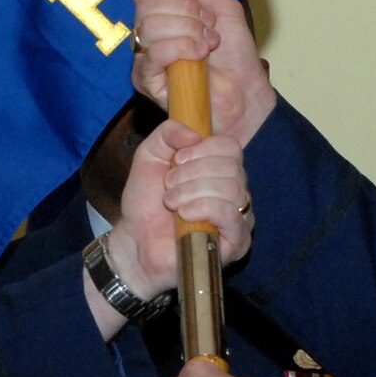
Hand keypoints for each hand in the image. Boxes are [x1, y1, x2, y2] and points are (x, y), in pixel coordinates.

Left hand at [100, 119, 251, 305]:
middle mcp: (235, 191)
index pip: (231, 146)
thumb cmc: (146, 202)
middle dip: (191, 173)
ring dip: (192, 191)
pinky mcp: (237, 242)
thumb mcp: (149, 156)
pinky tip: (183, 215)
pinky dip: (203, 209)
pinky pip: (232, 215)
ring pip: (231, 188)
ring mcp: (239, 217)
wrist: (136, 241)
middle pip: (231, 166)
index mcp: (220, 169)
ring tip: (171, 202)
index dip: (203, 148)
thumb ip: (167, 133)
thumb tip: (195, 134)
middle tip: (169, 186)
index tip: (177, 160)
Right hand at [131, 0, 276, 145]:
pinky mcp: (146, 81)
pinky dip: (182, 47)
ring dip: (189, 30)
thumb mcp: (224, 6)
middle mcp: (148, 35)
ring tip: (208, 44)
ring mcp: (144, 58)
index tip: (200, 4)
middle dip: (186, 11)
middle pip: (146, 4)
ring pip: (150, 26)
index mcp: (162, 15)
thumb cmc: (235, 55)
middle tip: (208, 27)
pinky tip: (200, 55)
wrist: (245, 92)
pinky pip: (154, 53)